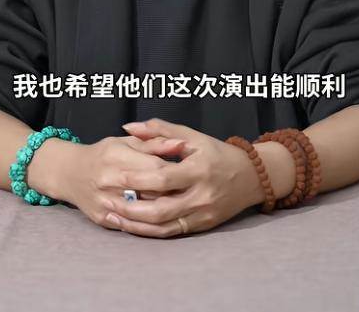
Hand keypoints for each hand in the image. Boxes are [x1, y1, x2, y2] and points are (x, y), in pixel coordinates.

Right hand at [59, 134, 187, 226]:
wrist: (71, 173)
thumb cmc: (104, 153)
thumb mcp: (127, 142)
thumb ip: (155, 143)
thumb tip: (182, 145)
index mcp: (117, 156)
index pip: (155, 168)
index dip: (176, 172)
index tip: (190, 173)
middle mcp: (109, 180)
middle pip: (151, 191)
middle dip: (173, 192)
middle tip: (190, 192)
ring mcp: (104, 201)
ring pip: (143, 212)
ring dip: (164, 211)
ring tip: (181, 207)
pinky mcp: (102, 218)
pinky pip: (131, 225)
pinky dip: (148, 224)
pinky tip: (163, 221)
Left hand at [101, 118, 261, 237]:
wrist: (251, 177)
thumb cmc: (217, 152)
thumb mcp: (192, 136)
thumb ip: (159, 130)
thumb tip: (128, 126)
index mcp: (199, 169)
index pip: (164, 178)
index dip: (138, 178)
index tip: (116, 175)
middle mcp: (201, 194)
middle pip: (161, 208)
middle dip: (131, 207)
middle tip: (107, 200)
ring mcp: (202, 213)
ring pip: (164, 226)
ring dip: (136, 224)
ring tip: (112, 216)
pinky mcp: (202, 226)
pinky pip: (172, 233)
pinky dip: (150, 231)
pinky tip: (131, 226)